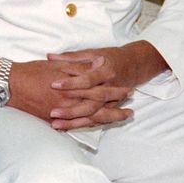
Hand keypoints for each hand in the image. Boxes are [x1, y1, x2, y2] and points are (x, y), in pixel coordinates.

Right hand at [8, 57, 132, 129]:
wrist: (10, 84)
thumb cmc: (33, 71)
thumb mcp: (58, 64)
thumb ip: (79, 66)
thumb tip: (98, 64)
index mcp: (72, 87)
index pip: (99, 91)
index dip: (115, 91)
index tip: (127, 91)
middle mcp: (69, 103)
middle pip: (98, 108)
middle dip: (115, 109)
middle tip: (130, 111)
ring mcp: (62, 114)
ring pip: (89, 119)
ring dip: (106, 119)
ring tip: (119, 119)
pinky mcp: (53, 120)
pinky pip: (75, 125)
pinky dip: (87, 125)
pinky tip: (95, 124)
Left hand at [45, 41, 168, 129]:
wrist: (134, 65)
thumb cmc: (109, 57)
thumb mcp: (91, 53)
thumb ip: (70, 57)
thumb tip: (49, 57)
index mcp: (105, 72)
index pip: (87, 80)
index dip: (71, 83)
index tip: (53, 85)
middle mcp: (110, 88)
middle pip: (91, 103)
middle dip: (71, 110)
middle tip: (52, 112)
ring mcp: (112, 101)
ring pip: (93, 116)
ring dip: (75, 122)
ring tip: (56, 125)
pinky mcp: (110, 108)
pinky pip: (96, 120)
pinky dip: (82, 125)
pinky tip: (67, 129)